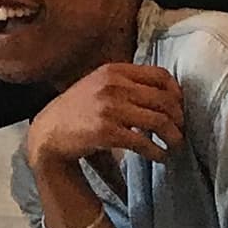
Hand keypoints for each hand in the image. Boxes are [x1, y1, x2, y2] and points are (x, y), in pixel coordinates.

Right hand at [27, 61, 186, 172]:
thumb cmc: (75, 110)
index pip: (161, 75)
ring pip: (159, 120)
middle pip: (165, 99)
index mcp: (114, 70)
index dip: (177, 93)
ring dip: (173, 136)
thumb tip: (164, 96)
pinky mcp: (106, 131)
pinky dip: (157, 152)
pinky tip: (159, 157)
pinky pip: (144, 142)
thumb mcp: (97, 85)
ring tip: (174, 145)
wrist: (47, 133)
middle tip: (180, 131)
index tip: (179, 108)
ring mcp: (109, 108)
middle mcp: (113, 85)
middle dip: (179, 118)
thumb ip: (125, 85)